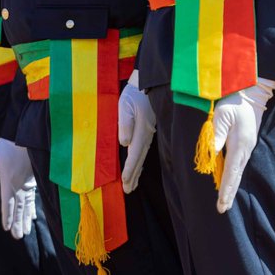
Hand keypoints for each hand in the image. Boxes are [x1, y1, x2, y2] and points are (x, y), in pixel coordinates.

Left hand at [0, 138, 36, 238]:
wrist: (27, 136)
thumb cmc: (8, 146)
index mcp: (9, 183)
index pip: (7, 204)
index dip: (7, 217)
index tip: (6, 229)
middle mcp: (19, 186)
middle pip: (19, 209)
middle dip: (18, 223)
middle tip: (18, 237)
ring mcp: (28, 184)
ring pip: (27, 206)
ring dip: (26, 220)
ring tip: (26, 232)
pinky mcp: (33, 180)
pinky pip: (33, 199)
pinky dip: (33, 209)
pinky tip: (33, 216)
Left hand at [117, 70, 155, 192]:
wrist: (148, 84)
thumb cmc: (134, 94)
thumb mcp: (125, 106)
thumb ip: (125, 124)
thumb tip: (125, 144)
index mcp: (141, 130)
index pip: (134, 154)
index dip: (130, 169)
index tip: (125, 182)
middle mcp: (147, 135)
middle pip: (139, 160)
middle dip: (133, 176)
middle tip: (128, 190)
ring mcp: (149, 133)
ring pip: (142, 157)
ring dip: (137, 171)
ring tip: (132, 185)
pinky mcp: (148, 130)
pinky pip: (143, 150)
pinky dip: (139, 161)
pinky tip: (137, 167)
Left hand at [212, 79, 274, 213]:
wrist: (252, 95)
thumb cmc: (234, 103)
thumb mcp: (222, 115)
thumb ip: (217, 134)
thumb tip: (212, 152)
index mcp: (239, 145)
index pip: (230, 171)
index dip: (225, 188)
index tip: (221, 202)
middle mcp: (245, 150)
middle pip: (235, 176)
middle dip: (228, 193)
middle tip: (222, 209)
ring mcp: (247, 148)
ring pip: (237, 172)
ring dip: (231, 187)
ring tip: (225, 202)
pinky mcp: (245, 145)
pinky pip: (238, 165)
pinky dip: (232, 177)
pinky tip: (229, 183)